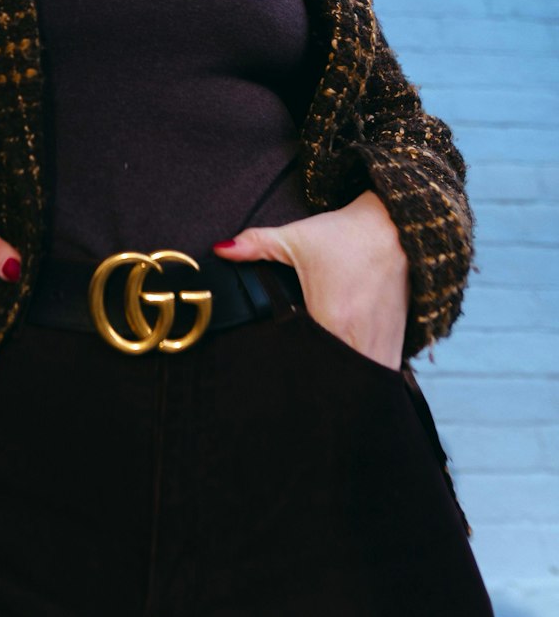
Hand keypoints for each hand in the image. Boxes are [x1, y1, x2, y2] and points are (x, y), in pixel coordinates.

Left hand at [212, 191, 409, 370]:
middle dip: (318, 388)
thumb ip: (255, 245)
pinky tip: (351, 373)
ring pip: (364, 384)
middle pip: (336, 382)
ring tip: (324, 385)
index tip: (283, 381)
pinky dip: (367, 377)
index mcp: (332, 319)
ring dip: (345, 386)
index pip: (308, 364)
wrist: (397, 228)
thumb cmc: (347, 236)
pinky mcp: (398, 342)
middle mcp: (361, 338)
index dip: (294, 375)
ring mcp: (384, 343)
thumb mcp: (297, 237)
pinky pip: (382, 373)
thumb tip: (219, 249)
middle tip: (299, 388)